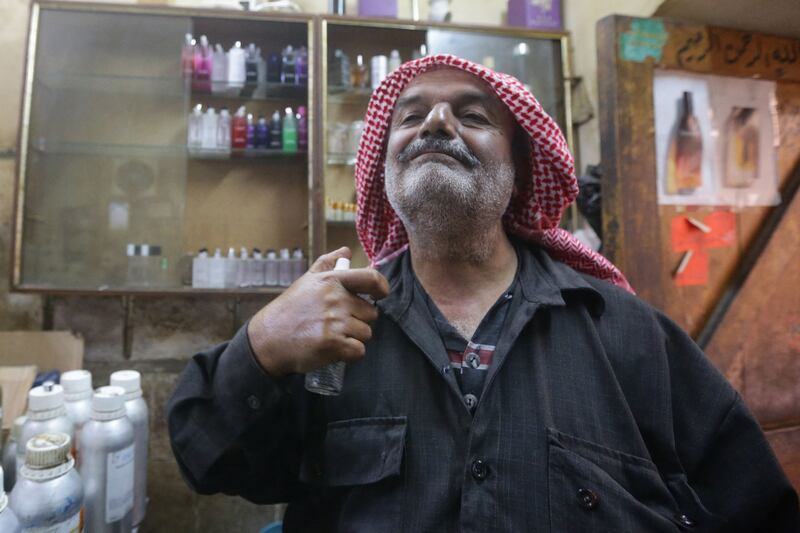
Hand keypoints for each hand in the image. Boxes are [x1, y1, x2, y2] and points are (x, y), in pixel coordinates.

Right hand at [247, 247, 389, 376]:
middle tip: (337, 324)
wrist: (268, 339)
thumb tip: (346, 251)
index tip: (380, 294)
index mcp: (332, 281)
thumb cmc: (290, 310)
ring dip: (354, 338)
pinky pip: (359, 351)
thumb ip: (327, 263)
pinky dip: (350, 354)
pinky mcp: (333, 343)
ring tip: (332, 336)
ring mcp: (335, 321)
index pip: (370, 279)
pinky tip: (335, 350)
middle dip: (359, 321)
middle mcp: (336, 299)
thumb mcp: (306, 281)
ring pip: (366, 333)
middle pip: (371, 313)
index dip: (381, 287)